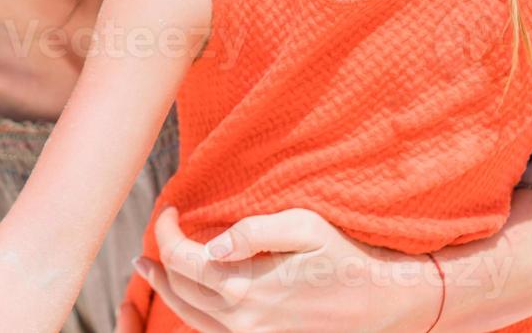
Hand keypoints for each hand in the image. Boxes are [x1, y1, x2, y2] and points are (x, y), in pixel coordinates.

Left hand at [125, 207, 440, 332]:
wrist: (383, 302)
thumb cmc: (344, 257)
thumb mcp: (303, 227)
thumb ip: (254, 231)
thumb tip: (213, 243)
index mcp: (245, 286)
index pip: (182, 259)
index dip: (166, 234)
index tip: (170, 211)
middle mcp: (241, 319)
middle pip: (181, 290)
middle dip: (158, 264)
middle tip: (149, 245)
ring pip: (191, 317)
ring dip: (167, 292)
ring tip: (150, 272)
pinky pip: (212, 332)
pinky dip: (193, 313)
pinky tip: (191, 297)